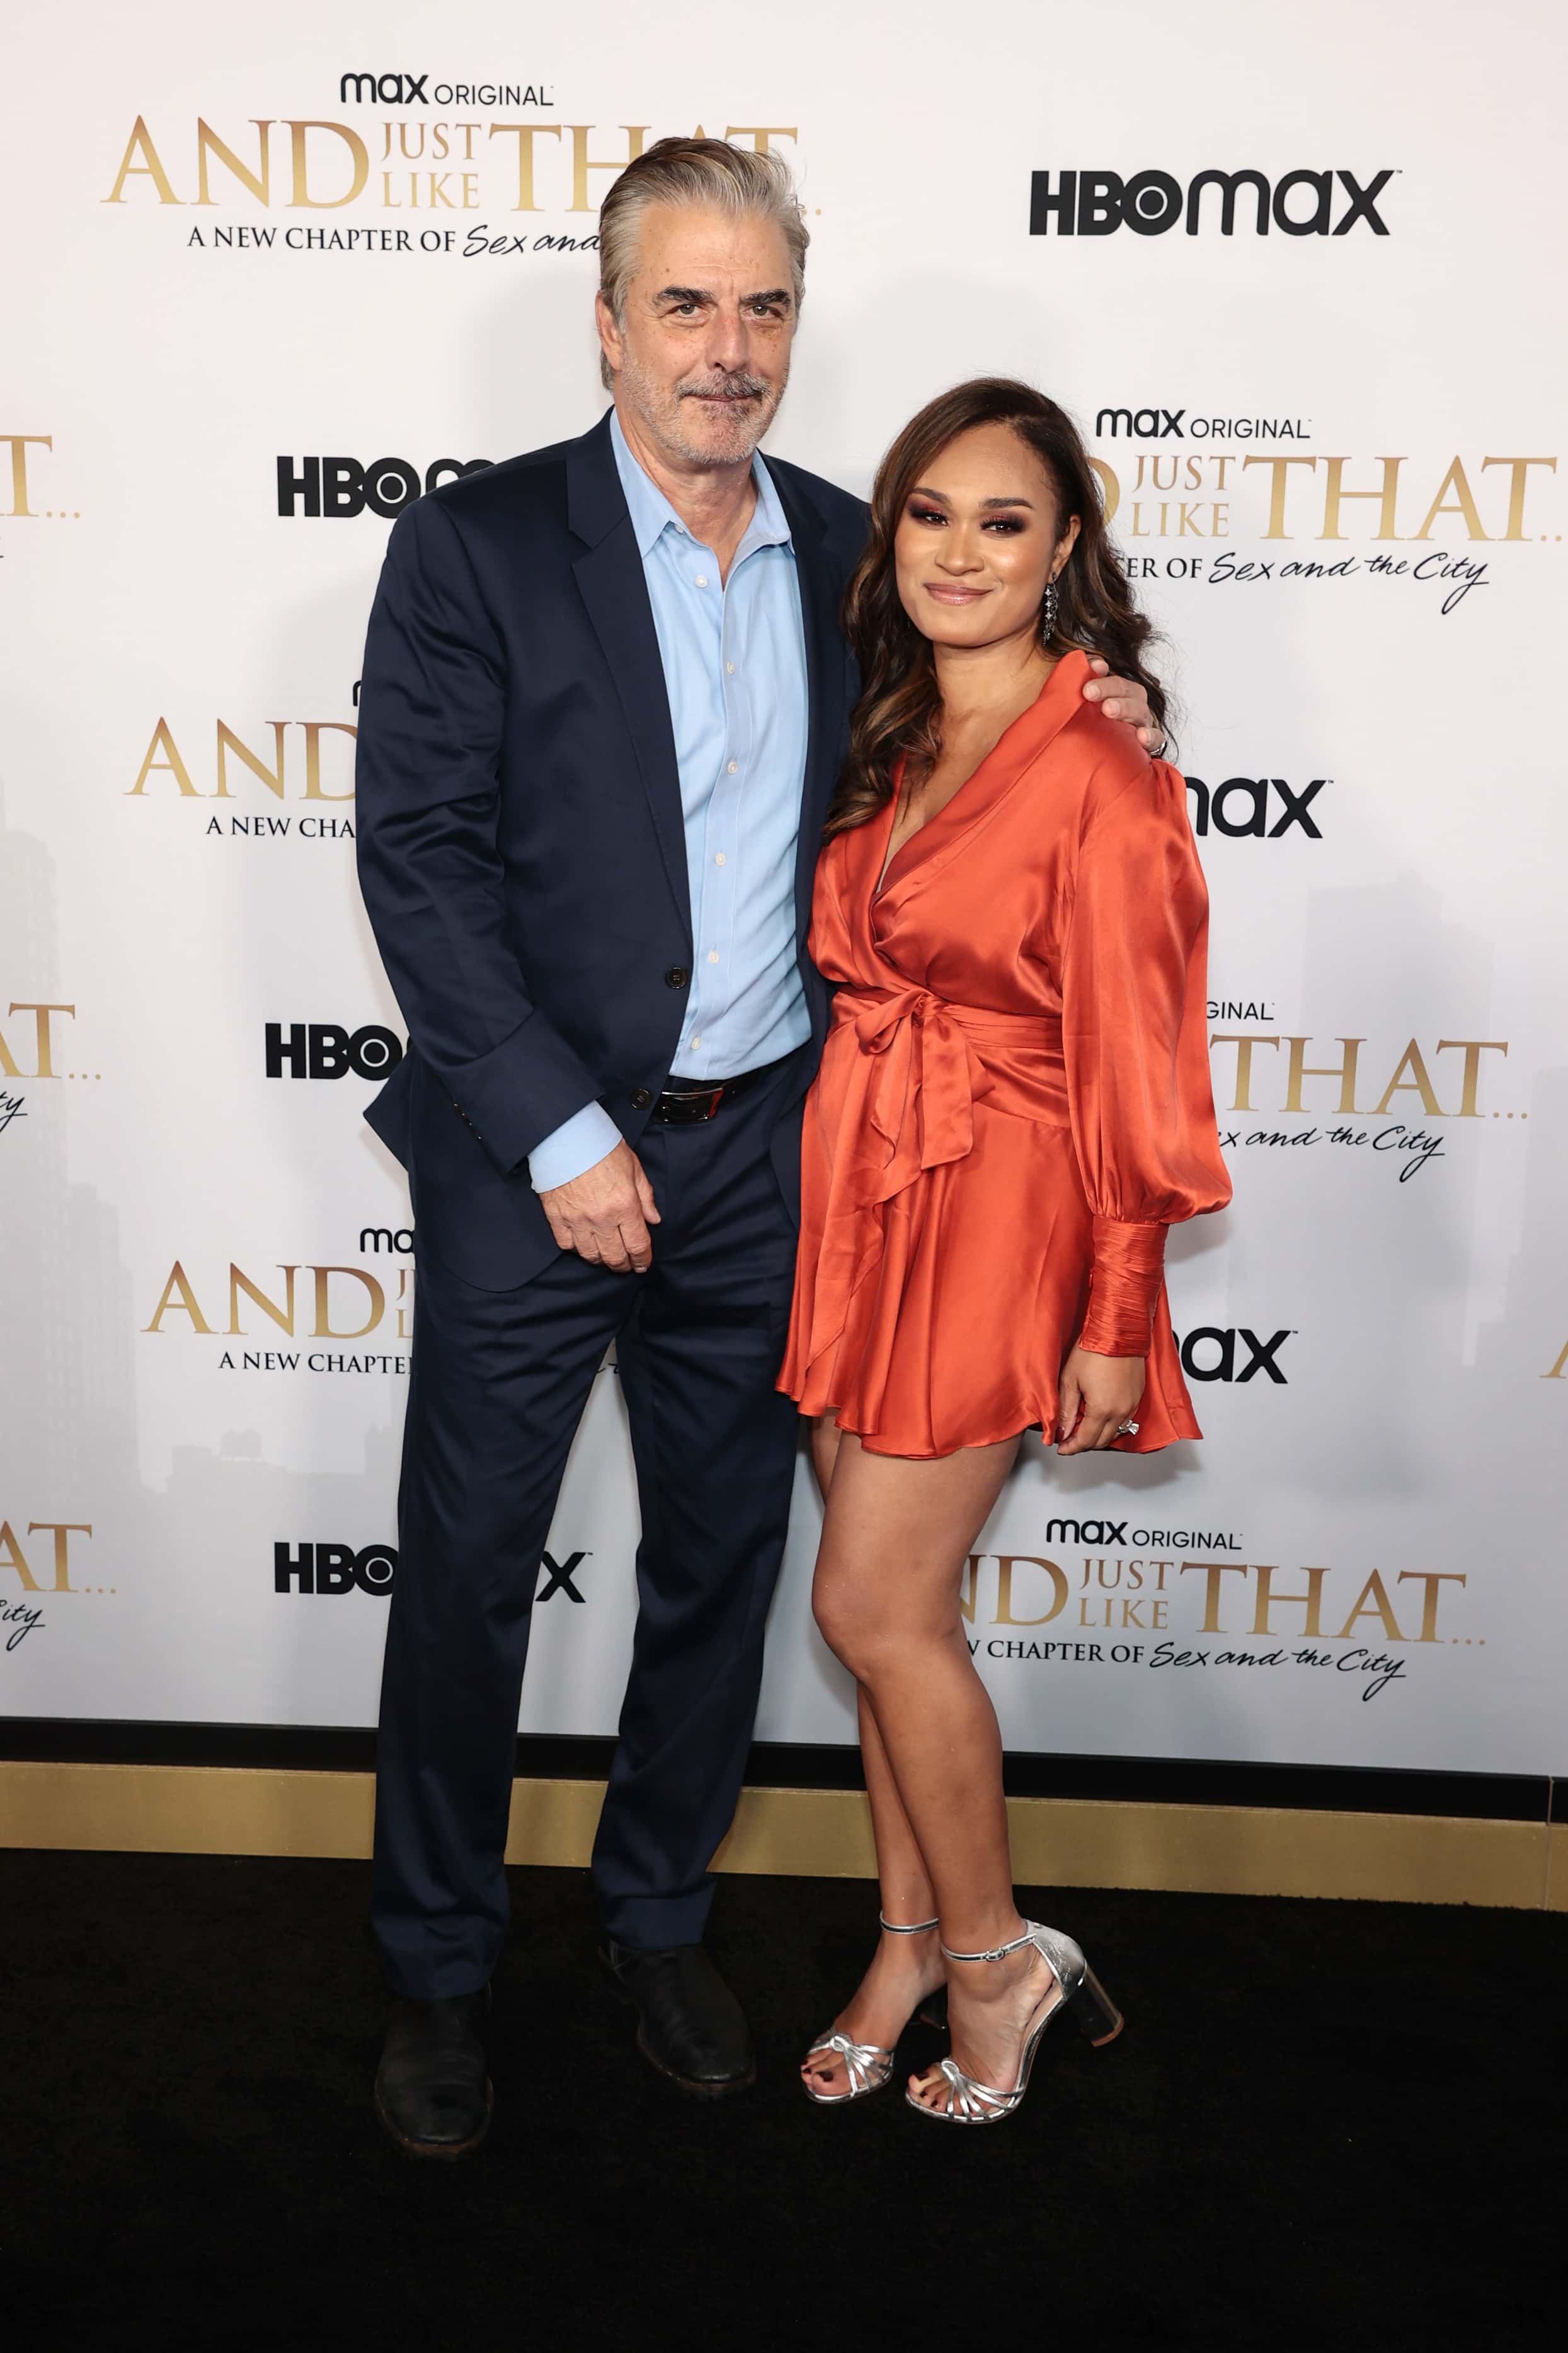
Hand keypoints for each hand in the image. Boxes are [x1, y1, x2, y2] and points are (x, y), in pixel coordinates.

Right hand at [539, 1140, 660, 1272]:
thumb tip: (653, 1219)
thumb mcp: (633, 1167)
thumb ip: (645, 1196)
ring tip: (605, 1254)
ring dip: (600, 1259)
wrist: (566, 1135)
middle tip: (626, 1264)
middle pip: (614, 1257)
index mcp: (625, 1205)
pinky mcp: (556, 1217)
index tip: (643, 1264)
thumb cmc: (601, 1146)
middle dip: (623, 1265)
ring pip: (590, 1255)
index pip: (638, 1245)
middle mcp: (602, 1218)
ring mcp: (577, 1220)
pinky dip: (576, 1248)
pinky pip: (567, 1245)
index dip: (643, 1260)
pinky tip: (583, 1242)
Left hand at [1056, 1343, 1144, 1454]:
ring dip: (1098, 1435)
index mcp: (1103, 1409)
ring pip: (1115, 1432)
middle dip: (1084, 1444)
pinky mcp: (1138, 1397)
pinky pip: (1125, 1420)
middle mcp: (1121, 1411)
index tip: (1062, 1448)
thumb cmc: (1094, 1350)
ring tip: (1083, 1427)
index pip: (1086, 1441)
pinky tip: (1100, 1416)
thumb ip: (1066, 1410)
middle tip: (1069, 1439)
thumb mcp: (1070, 1380)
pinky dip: (1111, 1424)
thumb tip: (1062, 1431)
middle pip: (1102, 1441)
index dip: (1071, 1448)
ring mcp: (1132, 1404)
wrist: (1118, 1331)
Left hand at [1081, 657, 1164, 755]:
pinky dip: (1152, 737)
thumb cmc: (1085, 725)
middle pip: (1127, 691)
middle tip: (1089, 693)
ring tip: (1108, 710)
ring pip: (1140, 711)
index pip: (1113, 681)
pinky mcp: (1148, 745)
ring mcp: (1141, 724)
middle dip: (1108, 689)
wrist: (1093, 762)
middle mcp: (1132, 705)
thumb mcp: (1082, 702)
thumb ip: (1084, 677)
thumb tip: (1096, 664)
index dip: (1102, 680)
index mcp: (1118, 693)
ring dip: (1125, 708)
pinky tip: (1142, 736)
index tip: (1085, 686)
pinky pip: (1156, 739)